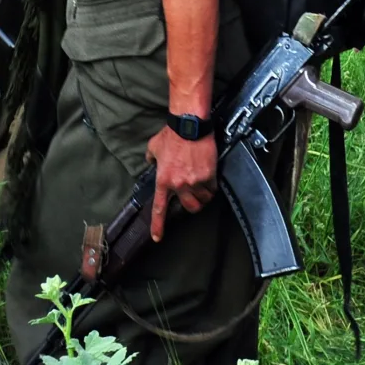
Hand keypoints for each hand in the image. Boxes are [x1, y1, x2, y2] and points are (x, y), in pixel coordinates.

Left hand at [144, 126, 216, 241]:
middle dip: (192, 206)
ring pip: (203, 199)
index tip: (158, 238)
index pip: (160, 208)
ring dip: (203, 196)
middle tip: (193, 198)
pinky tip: (208, 176)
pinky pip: (212, 188)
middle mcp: (179, 185)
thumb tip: (152, 162)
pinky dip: (211, 185)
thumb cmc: (171, 135)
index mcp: (163, 180)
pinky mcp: (209, 175)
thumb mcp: (154, 148)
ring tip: (202, 186)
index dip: (159, 225)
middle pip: (190, 208)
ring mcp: (195, 181)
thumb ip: (151, 159)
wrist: (189, 126)